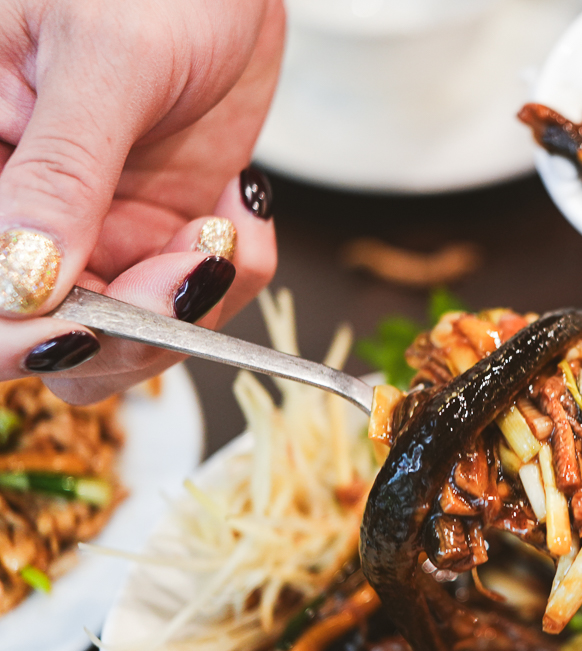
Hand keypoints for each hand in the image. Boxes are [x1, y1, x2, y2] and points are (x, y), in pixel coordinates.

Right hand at [0, 0, 284, 402]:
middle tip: (195, 261)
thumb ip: (61, 171)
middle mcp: (20, 211)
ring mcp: (90, 234)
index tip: (80, 329)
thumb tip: (21, 282)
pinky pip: (192, 303)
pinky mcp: (154, 239)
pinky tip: (241, 200)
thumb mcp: (103, 61)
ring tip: (225, 225)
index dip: (9, 334)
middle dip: (129, 327)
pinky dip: (234, 272)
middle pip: (39, 337)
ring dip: (192, 306)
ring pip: (120, 341)